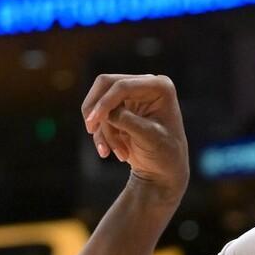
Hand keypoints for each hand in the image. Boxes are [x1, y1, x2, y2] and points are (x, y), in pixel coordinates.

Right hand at [81, 74, 189, 198]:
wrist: (164, 170)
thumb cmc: (165, 154)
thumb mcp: (149, 137)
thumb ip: (127, 121)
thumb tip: (104, 112)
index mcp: (160, 87)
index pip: (123, 86)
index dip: (105, 102)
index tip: (93, 121)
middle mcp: (145, 85)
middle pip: (105, 84)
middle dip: (96, 109)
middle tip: (90, 128)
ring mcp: (131, 95)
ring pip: (99, 102)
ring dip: (103, 130)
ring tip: (120, 154)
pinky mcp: (120, 108)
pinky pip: (99, 116)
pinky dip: (101, 135)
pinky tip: (108, 153)